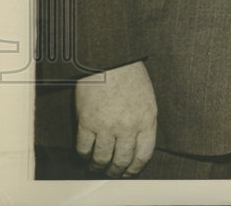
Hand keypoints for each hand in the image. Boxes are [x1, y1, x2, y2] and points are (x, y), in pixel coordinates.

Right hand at [75, 60, 156, 176]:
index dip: (135, 168)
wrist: (110, 58)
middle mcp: (129, 126)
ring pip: (102, 158)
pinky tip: (83, 157)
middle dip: (116, 171)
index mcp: (147, 119)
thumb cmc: (129, 74)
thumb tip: (136, 142)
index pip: (144, 154)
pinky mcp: (87, 122)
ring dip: (98, 167)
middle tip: (111, 174)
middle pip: (122, 160)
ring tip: (95, 168)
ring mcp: (107, 125)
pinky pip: (84, 149)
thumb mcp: (147, 97)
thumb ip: (143, 120)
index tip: (129, 172)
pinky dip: (83, 157)